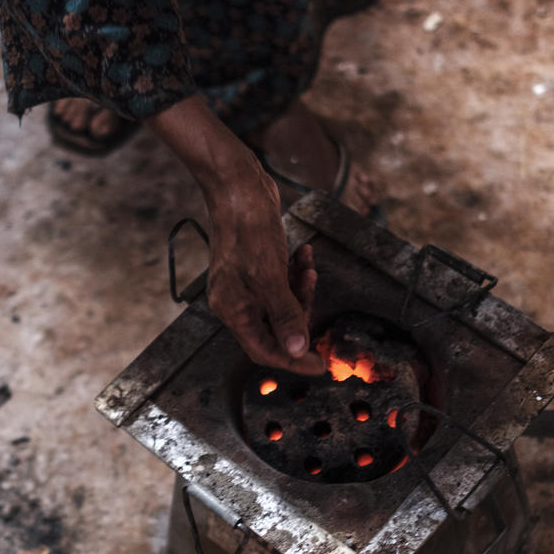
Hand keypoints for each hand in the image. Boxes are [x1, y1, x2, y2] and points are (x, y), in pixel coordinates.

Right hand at [202, 162, 323, 373]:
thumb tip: (297, 350)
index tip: (320, 364)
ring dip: (301, 291)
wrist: (239, 189)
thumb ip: (285, 316)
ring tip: (309, 270)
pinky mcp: (254, 268)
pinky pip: (279, 283)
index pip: (264, 350)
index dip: (293, 360)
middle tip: (317, 299)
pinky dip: (295, 274)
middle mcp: (235, 302)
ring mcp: (243, 285)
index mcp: (233, 310)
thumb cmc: (248, 230)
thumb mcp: (271, 278)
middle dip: (300, 316)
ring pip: (280, 305)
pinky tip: (303, 256)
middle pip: (274, 329)